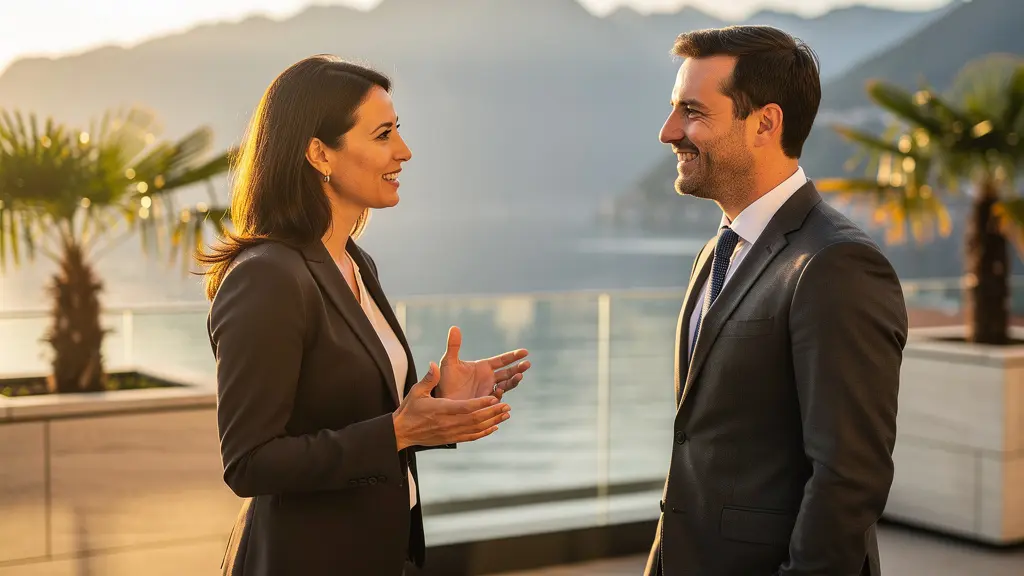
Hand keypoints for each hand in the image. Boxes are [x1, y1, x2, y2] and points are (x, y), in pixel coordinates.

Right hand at [392, 362, 511, 450]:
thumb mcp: (416, 391)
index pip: (465, 407)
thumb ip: (429, 378)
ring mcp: (451, 433)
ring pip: (476, 428)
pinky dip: (484, 432)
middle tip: (507, 405)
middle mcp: (449, 423)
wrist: (402, 432)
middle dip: (492, 412)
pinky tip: (494, 427)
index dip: (481, 403)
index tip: (495, 398)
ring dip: (492, 421)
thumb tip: (434, 364)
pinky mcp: (451, 439)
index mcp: (441, 409)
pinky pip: (471, 436)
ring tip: (506, 414)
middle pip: (475, 419)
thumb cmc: (409, 409)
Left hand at [436, 326, 530, 400]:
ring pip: (507, 385)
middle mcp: (489, 378)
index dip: (514, 356)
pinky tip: (498, 391)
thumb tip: (454, 327)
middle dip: (519, 368)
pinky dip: (499, 395)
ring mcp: (489, 391)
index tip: (525, 352)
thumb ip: (453, 346)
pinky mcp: (486, 403)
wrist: (441, 400)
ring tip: (519, 376)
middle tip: (527, 364)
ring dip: (514, 381)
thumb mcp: (449, 362)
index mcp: (483, 367)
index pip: (502, 360)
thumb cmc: (444, 381)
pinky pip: (496, 399)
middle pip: (509, 372)